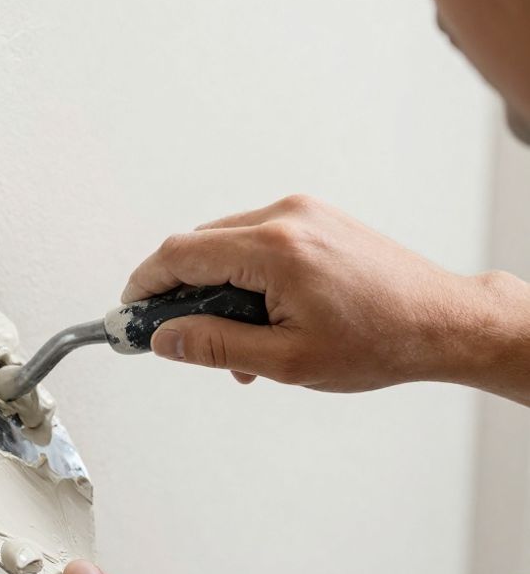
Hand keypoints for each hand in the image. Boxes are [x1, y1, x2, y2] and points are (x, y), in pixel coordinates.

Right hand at [123, 194, 529, 398]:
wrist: (443, 322)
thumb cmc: (380, 340)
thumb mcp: (286, 361)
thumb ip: (214, 347)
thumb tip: (163, 338)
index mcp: (274, 249)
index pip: (179, 254)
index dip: (144, 285)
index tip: (129, 313)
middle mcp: (285, 217)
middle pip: (198, 246)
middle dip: (182, 295)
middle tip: (184, 340)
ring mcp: (302, 212)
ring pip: (225, 245)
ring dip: (216, 290)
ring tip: (240, 343)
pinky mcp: (314, 217)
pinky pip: (255, 241)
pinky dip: (244, 277)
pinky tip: (262, 318)